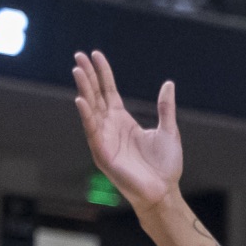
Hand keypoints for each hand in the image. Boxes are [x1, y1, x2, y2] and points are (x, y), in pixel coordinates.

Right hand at [73, 50, 182, 212]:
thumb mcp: (168, 130)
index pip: (108, 91)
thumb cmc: (165, 166)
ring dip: (84, 89)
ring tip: (77, 70)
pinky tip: (81, 99)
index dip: (102, 73)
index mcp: (123, 120)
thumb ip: (165, 108)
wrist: (164, 191)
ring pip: (91, 109)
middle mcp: (110, 127)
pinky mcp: (102, 153)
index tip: (95, 54)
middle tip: (79, 55)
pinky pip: (92, 130)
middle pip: (96, 95)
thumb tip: (168, 84)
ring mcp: (104, 139)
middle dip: (87, 75)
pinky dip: (86, 115)